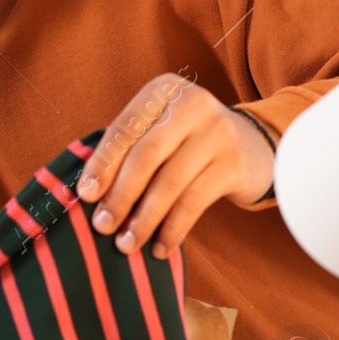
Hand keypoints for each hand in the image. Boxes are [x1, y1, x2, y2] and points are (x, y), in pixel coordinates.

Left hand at [75, 73, 274, 259]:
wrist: (253, 145)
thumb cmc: (187, 141)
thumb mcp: (160, 129)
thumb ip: (128, 149)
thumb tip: (86, 193)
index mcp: (164, 89)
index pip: (125, 128)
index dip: (103, 164)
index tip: (86, 196)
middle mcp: (194, 104)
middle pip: (147, 155)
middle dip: (120, 195)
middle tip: (102, 226)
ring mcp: (218, 132)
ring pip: (170, 182)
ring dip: (144, 219)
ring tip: (126, 244)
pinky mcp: (234, 163)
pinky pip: (195, 202)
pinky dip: (172, 230)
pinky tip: (160, 249)